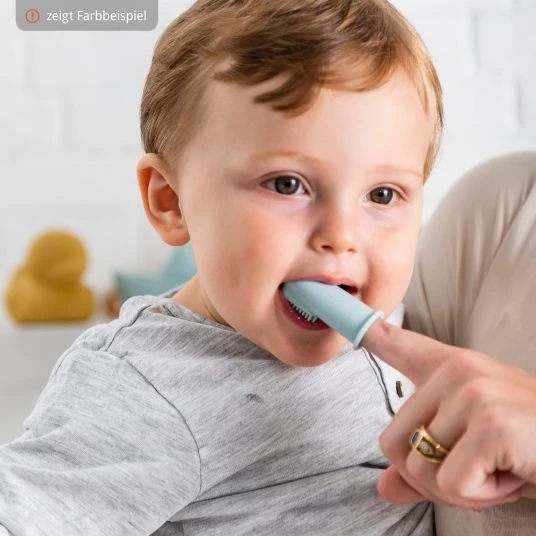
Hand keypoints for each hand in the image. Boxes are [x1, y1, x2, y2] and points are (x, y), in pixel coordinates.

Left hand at [363, 319, 535, 509]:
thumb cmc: (528, 447)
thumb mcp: (471, 452)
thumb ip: (424, 467)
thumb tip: (383, 488)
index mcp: (452, 369)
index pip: (400, 344)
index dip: (371, 332)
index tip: (348, 317)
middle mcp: (458, 373)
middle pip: (392, 443)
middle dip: (428, 476)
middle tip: (476, 471)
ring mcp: (474, 395)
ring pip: (417, 467)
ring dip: (458, 490)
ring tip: (497, 469)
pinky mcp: (491, 425)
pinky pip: (450, 484)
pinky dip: (480, 497)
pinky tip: (511, 475)